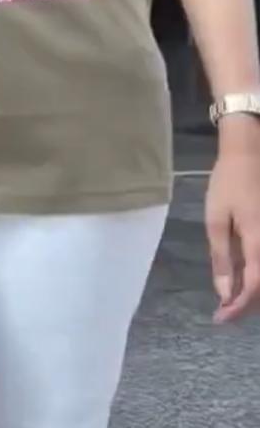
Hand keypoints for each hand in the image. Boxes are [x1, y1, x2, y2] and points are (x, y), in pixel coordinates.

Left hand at [206, 117, 259, 322]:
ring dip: (253, 292)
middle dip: (246, 305)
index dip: (238, 307)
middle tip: (223, 312)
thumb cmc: (229, 184)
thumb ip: (222, 257)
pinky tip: (242, 278)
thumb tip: (224, 292)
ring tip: (231, 299)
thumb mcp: (217, 219)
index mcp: (259, 241)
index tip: (220, 318)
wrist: (248, 154)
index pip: (254, 287)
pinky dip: (257, 276)